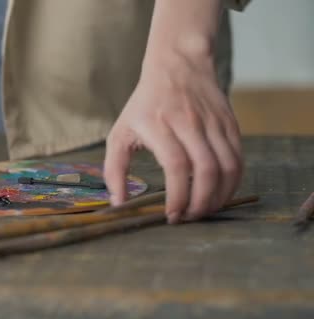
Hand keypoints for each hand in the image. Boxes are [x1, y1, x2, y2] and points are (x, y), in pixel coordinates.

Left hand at [104, 55, 242, 223]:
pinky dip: (232, 183)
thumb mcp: (119, 133)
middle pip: (206, 169)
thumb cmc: (144, 105)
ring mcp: (213, 123)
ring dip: (219, 196)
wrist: (178, 66)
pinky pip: (238, 159)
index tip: (172, 215)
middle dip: (200, 202)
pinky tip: (219, 195)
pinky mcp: (230, 124)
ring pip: (227, 166)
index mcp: (159, 125)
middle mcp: (189, 122)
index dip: (178, 195)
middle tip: (189, 218)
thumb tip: (118, 203)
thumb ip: (114, 169)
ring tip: (204, 211)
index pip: (176, 166)